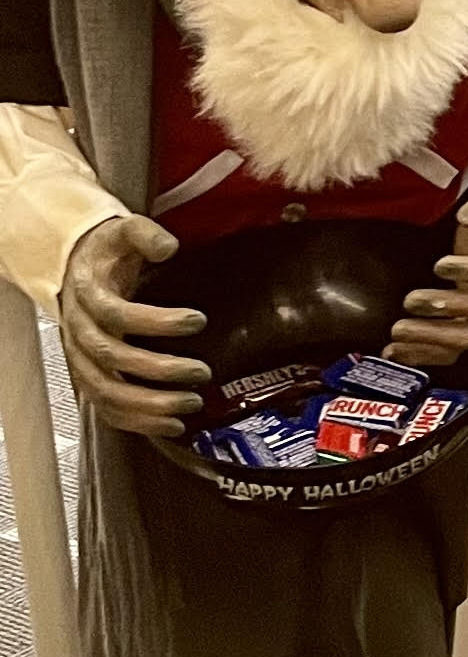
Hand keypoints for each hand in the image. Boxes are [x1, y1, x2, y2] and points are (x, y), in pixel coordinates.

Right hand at [59, 213, 208, 441]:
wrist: (78, 269)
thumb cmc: (106, 254)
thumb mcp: (123, 231)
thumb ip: (146, 234)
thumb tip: (169, 246)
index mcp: (88, 295)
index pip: (116, 313)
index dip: (155, 321)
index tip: (196, 320)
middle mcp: (80, 331)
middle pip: (112, 358)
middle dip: (158, 369)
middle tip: (200, 372)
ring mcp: (82, 359)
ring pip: (106, 391)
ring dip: (149, 404)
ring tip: (190, 404)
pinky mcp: (90, 377)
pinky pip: (107, 408)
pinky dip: (137, 422)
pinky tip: (171, 425)